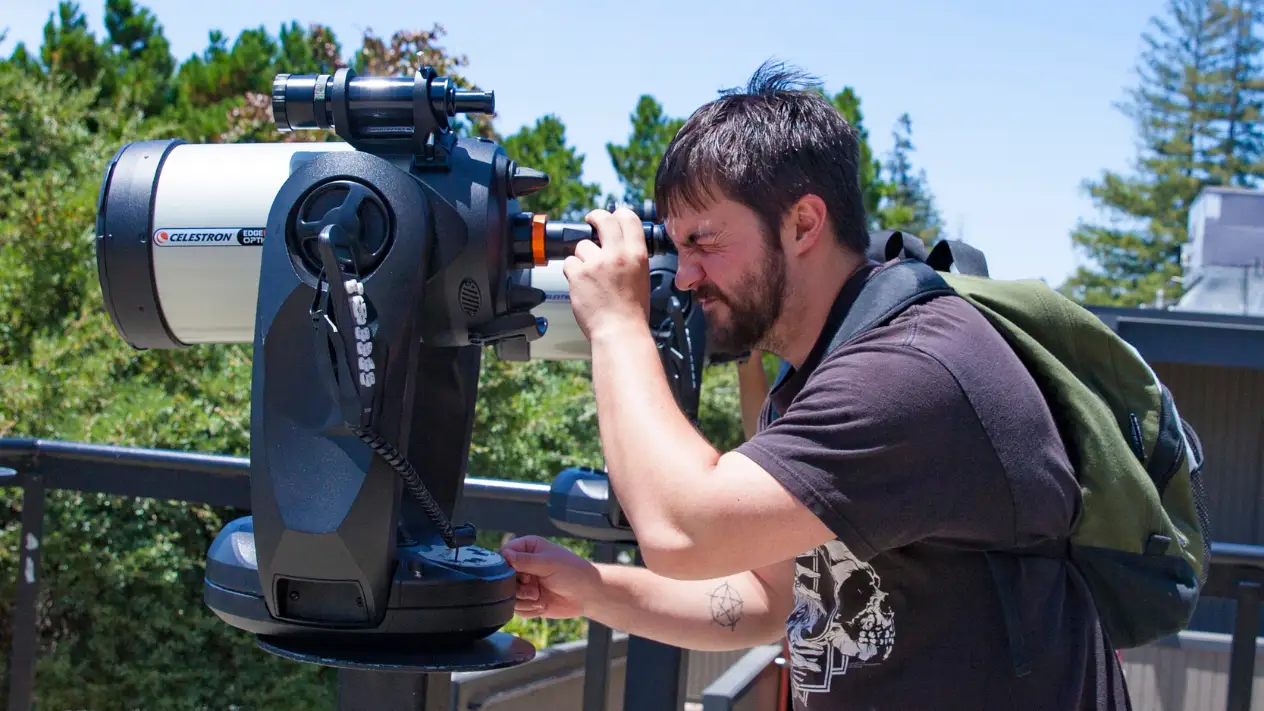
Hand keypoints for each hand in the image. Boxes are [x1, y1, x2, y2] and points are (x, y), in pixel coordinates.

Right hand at [501, 535, 600, 619]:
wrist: (587, 595)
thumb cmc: (573, 572)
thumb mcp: (549, 563)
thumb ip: (526, 560)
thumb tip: (505, 555)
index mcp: (528, 549)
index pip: (504, 553)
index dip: (507, 566)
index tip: (521, 574)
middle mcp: (523, 566)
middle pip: (503, 577)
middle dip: (516, 586)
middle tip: (532, 589)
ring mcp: (525, 584)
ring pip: (508, 595)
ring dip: (523, 599)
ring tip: (538, 597)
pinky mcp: (528, 601)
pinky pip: (517, 609)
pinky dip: (528, 609)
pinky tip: (542, 605)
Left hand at [562, 207, 650, 342]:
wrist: (620, 332)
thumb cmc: (632, 312)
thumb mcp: (642, 277)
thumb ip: (630, 257)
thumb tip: (618, 245)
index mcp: (637, 255)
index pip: (628, 218)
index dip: (617, 214)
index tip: (611, 217)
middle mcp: (617, 255)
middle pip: (602, 219)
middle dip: (595, 217)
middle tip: (590, 221)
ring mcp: (596, 263)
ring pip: (582, 246)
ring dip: (583, 257)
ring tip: (590, 276)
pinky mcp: (578, 274)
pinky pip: (569, 263)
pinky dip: (572, 272)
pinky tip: (582, 285)